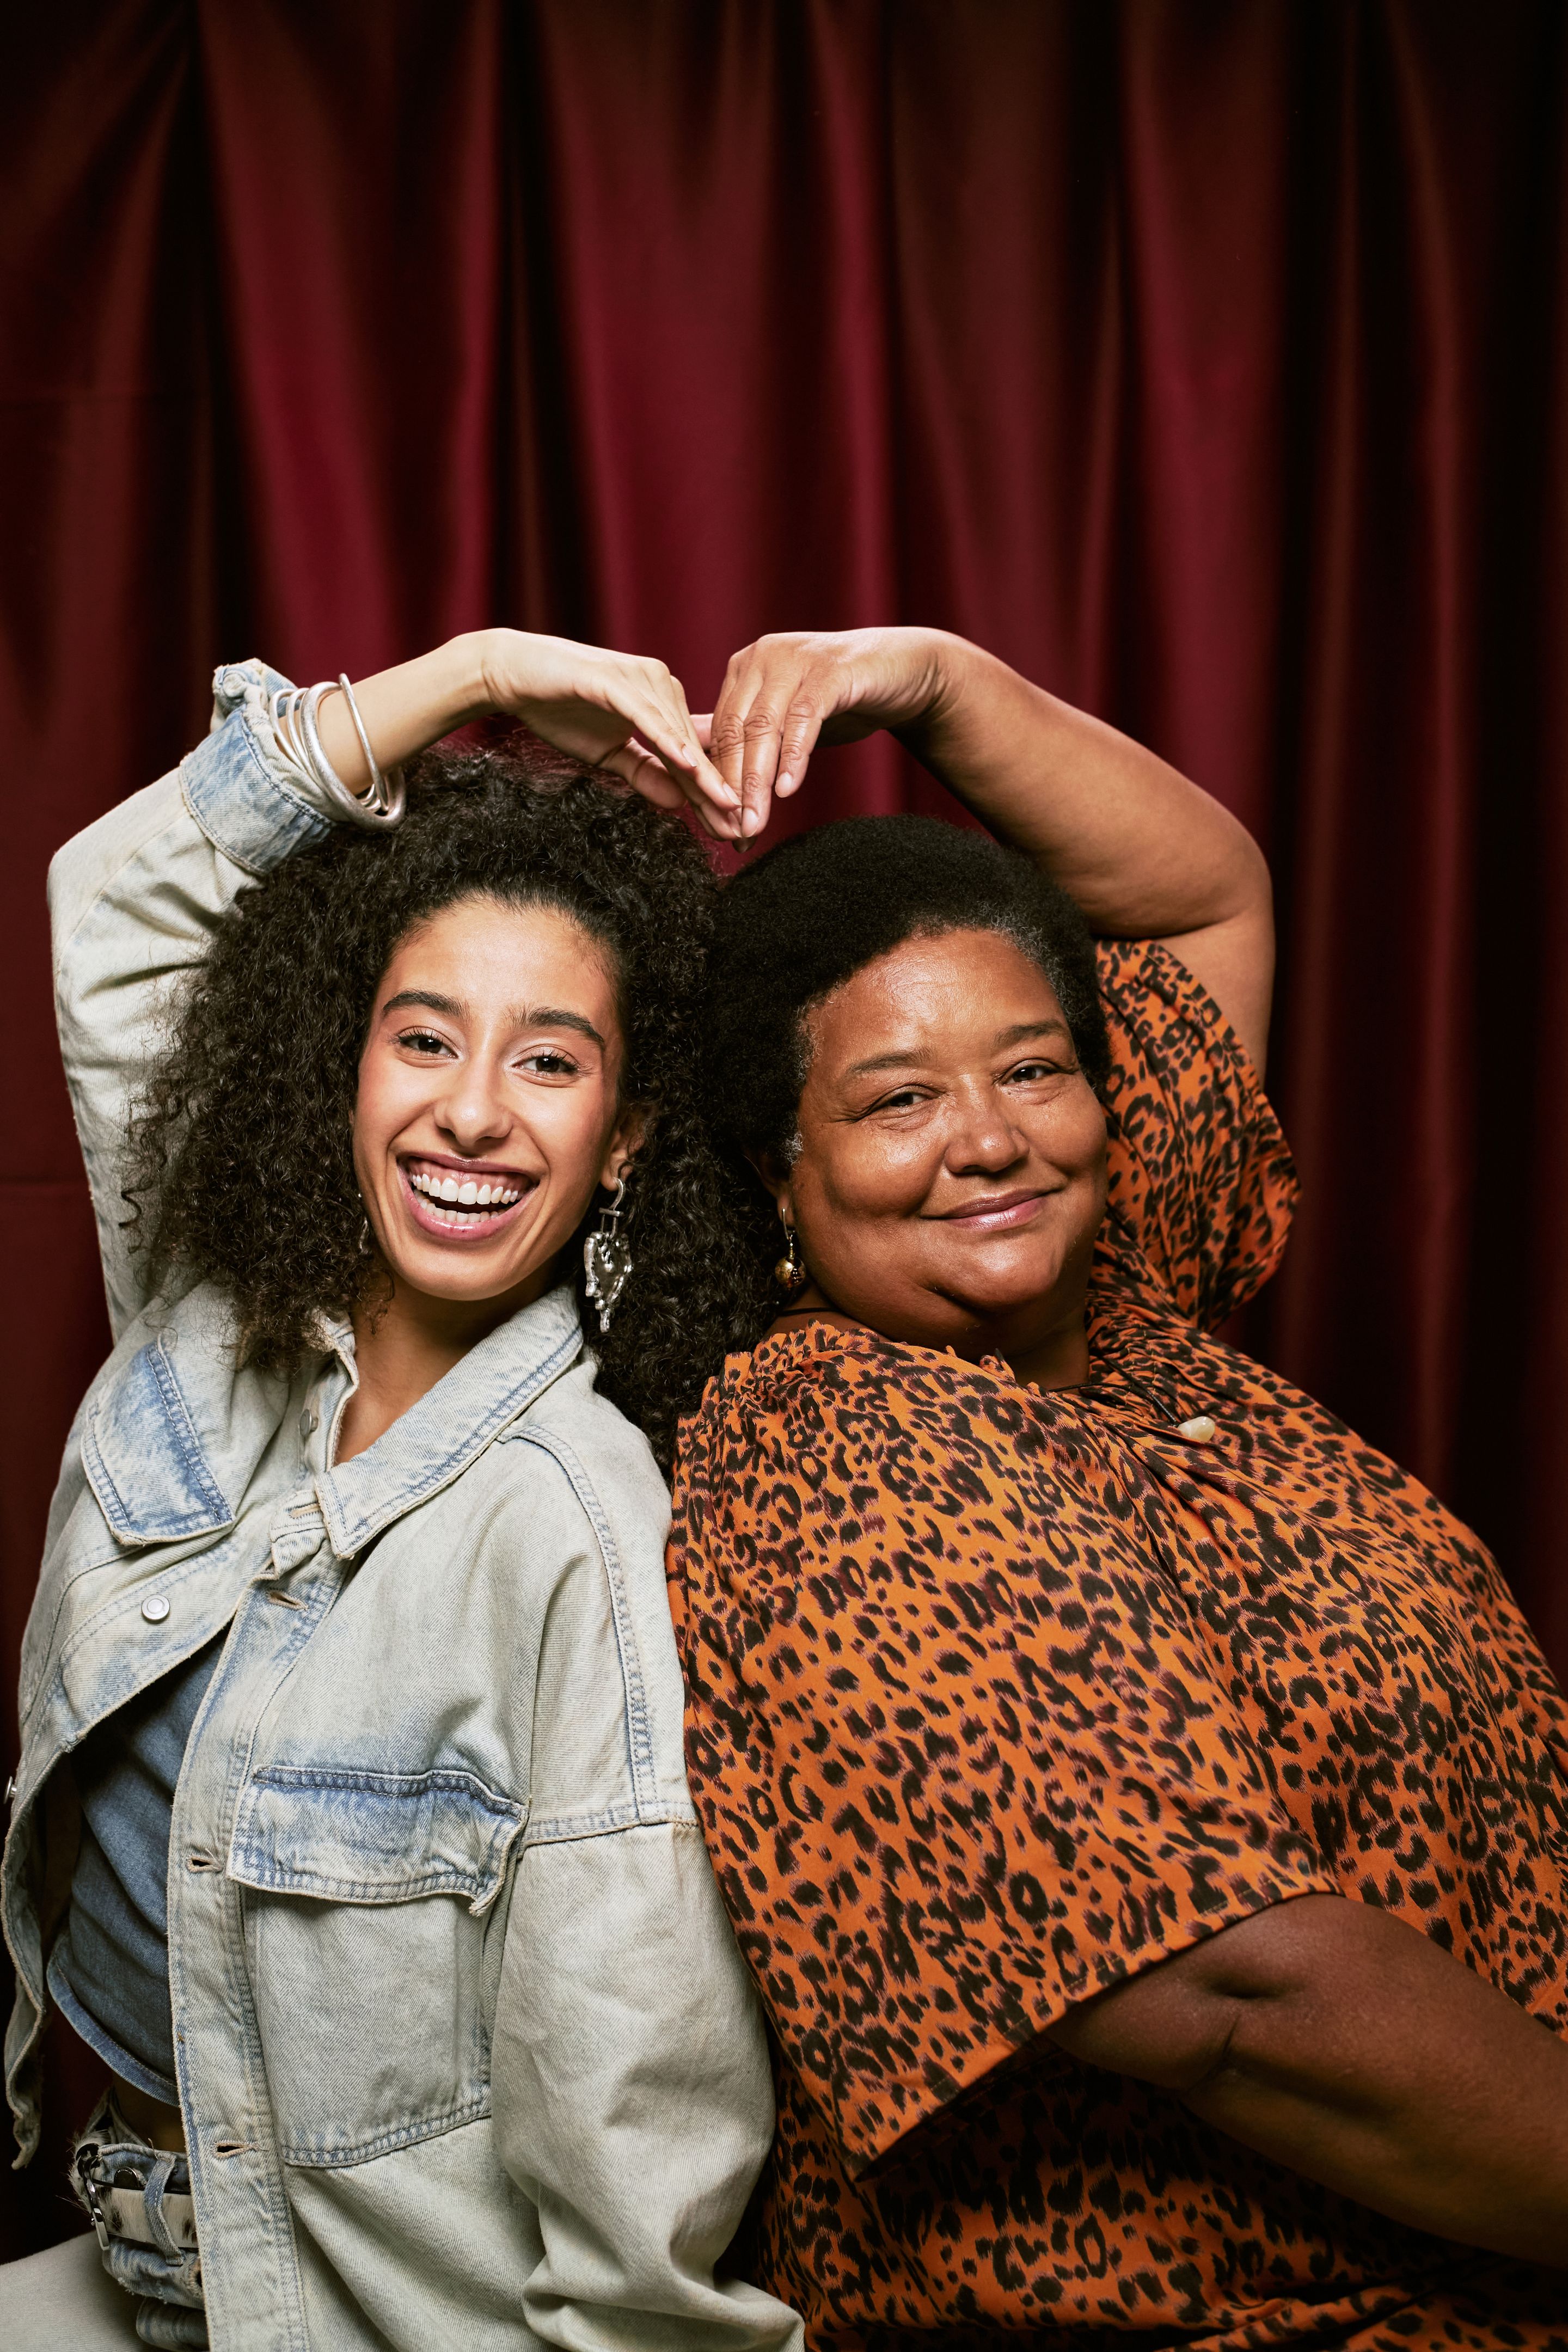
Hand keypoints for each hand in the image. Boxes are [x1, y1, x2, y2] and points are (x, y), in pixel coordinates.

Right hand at [478, 630, 739, 833]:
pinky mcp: (615, 679)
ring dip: (702, 772)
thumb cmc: (559, 709)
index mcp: (663, 702)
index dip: (715, 791)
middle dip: (716, 790)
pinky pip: (647, 715)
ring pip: (678, 733)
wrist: (514, 675)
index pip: (696, 753)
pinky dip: (667, 740)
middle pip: (695, 747)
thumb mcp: (609, 754)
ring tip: (724, 806)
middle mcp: (661, 685)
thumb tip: (680, 804)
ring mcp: (641, 678)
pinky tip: (687, 764)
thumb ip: (646, 774)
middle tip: (739, 829)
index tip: (735, 826)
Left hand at [700, 628, 948, 838]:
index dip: (714, 781)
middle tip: (732, 834)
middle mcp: (763, 658)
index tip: (715, 827)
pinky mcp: (832, 669)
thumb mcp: (787, 721)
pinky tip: (788, 789)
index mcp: (744, 670)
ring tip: (755, 823)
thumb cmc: (841, 700)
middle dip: (731, 787)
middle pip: (736, 730)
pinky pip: (806, 717)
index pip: (718, 731)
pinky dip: (795, 755)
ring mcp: (796, 659)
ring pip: (765, 726)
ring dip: (757, 781)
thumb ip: (745, 736)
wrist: (904, 672)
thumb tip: (695, 761)